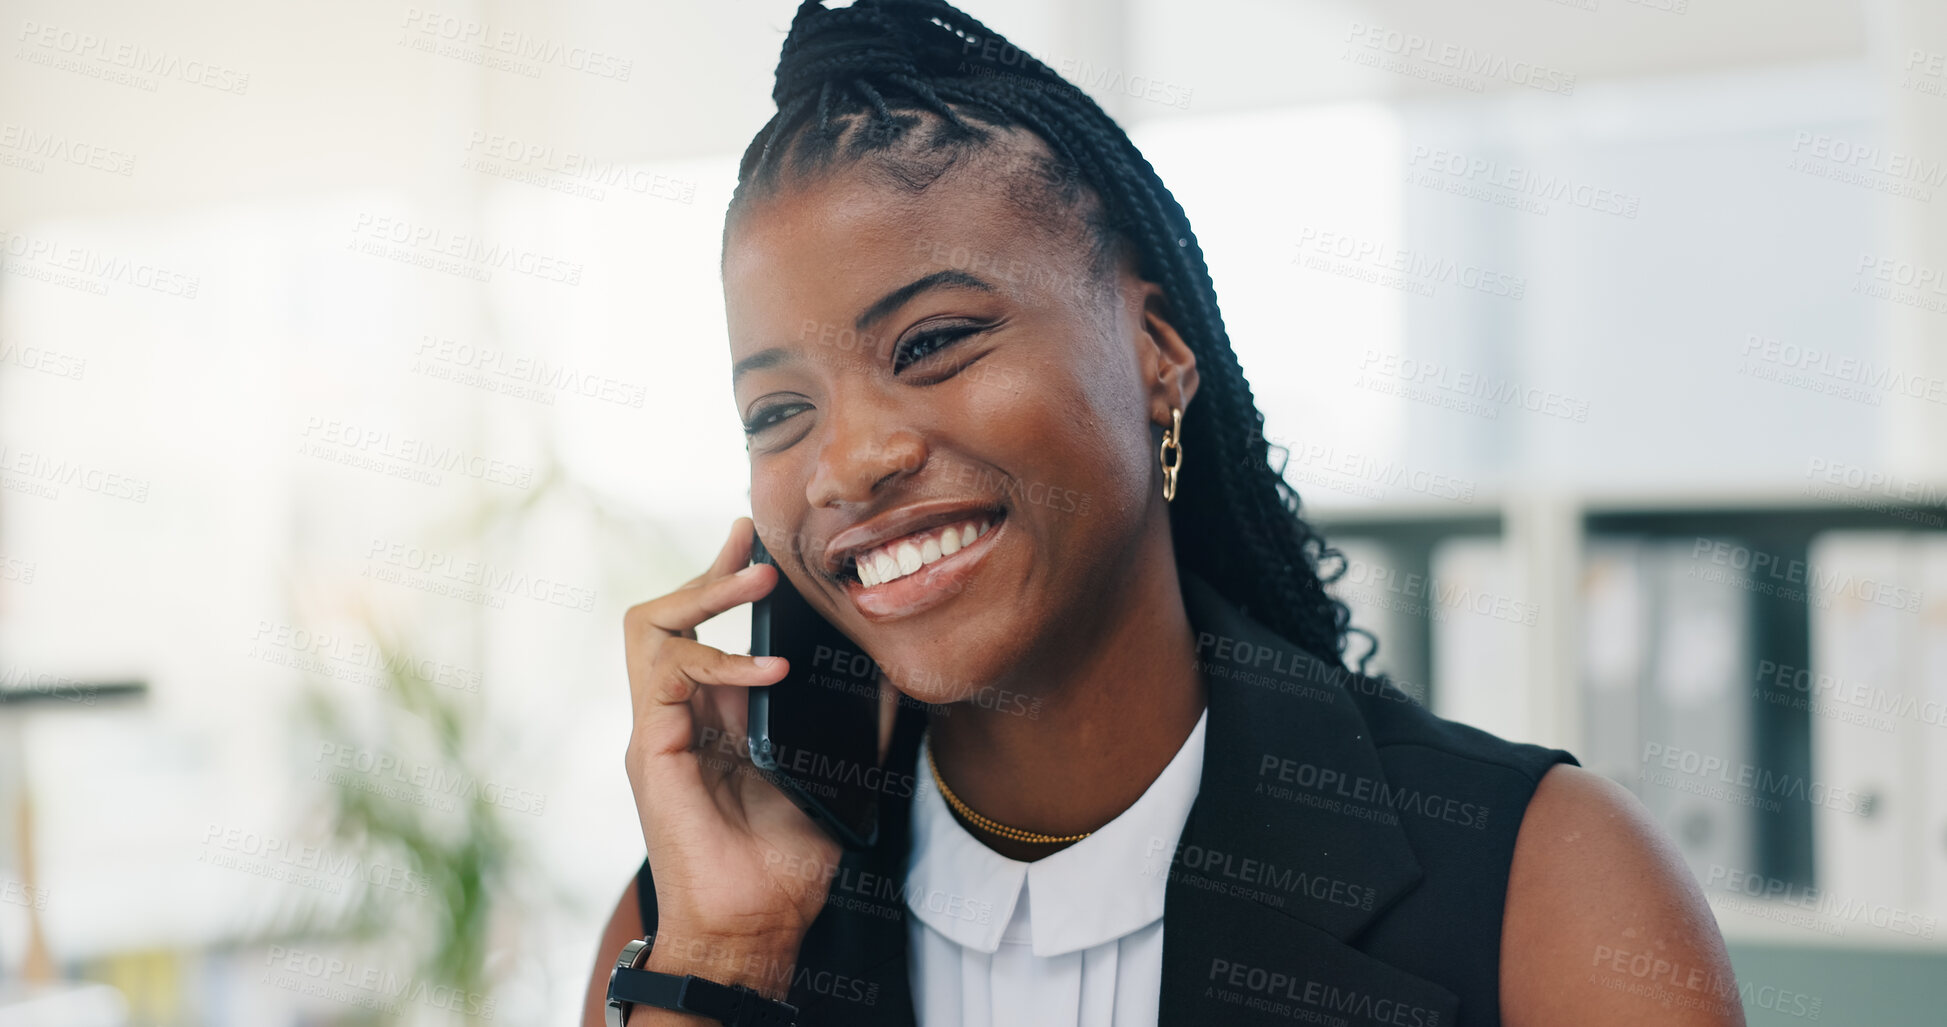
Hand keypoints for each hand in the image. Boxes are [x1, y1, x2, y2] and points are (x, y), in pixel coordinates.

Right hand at [622, 517, 840, 998]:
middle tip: (749, 539)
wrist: (754, 928)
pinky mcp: (654, 750)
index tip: (759, 544)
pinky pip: (665, 674)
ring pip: (650, 627)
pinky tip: (769, 670)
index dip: (724, 582)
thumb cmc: (787, 867)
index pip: (704, 631)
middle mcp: (678, 719)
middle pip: (668, 615)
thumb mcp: (834, 778)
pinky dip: (718, 660)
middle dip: (707, 570)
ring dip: (704, 595)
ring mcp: (660, 732)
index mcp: (713, 722)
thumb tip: (894, 683)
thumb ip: (853, 728)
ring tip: (757, 581)